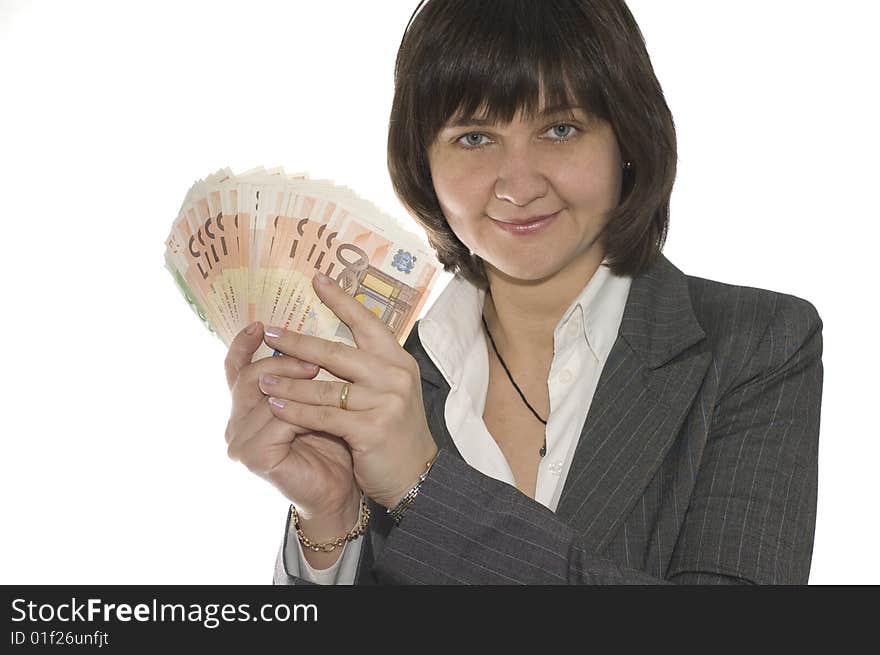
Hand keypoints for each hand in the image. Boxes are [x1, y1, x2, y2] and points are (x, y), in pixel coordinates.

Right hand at [224, 321, 359, 520]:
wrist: (339, 491)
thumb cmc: (332, 445)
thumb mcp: (317, 401)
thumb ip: (304, 374)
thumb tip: (310, 333)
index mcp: (247, 407)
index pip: (235, 369)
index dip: (242, 345)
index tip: (260, 325)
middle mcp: (236, 423)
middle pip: (249, 376)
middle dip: (281, 363)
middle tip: (312, 359)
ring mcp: (240, 442)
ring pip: (266, 397)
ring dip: (298, 385)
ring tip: (321, 375)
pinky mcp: (254, 456)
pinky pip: (279, 420)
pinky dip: (304, 411)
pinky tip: (324, 408)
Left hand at [262, 271, 438, 508]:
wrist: (417, 476)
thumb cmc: (395, 433)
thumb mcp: (388, 393)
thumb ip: (366, 369)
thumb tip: (326, 347)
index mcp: (398, 360)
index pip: (367, 322)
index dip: (342, 300)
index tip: (316, 279)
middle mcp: (394, 375)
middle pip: (336, 352)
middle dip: (298, 342)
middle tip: (270, 331)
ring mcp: (385, 401)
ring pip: (325, 386)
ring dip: (288, 382)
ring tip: (261, 378)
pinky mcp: (371, 428)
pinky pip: (324, 415)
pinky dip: (296, 411)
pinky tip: (276, 405)